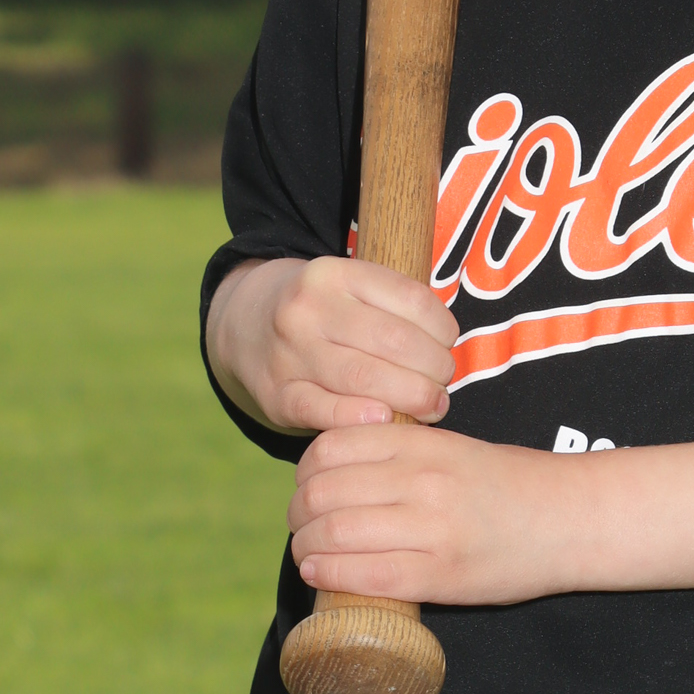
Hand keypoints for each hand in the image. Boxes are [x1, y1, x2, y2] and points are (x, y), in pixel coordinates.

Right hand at [206, 256, 456, 435]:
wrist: (245, 324)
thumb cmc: (324, 310)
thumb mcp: (350, 287)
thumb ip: (393, 306)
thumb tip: (448, 348)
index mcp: (334, 273)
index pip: (411, 299)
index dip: (443, 329)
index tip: (449, 344)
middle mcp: (307, 308)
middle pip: (393, 342)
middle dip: (434, 369)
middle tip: (444, 384)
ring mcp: (289, 353)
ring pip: (364, 378)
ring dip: (411, 397)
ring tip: (431, 405)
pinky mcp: (277, 394)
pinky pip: (324, 411)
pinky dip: (360, 418)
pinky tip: (386, 420)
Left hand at [288, 423, 565, 607]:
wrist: (570, 519)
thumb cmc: (510, 485)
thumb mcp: (453, 448)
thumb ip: (402, 452)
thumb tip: (340, 474)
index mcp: (423, 443)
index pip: (331, 448)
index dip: (304, 471)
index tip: (307, 486)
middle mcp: (421, 480)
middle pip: (322, 492)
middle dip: (298, 513)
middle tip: (303, 525)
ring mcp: (430, 528)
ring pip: (334, 534)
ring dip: (305, 548)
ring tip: (308, 554)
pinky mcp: (439, 575)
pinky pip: (363, 575)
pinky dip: (328, 575)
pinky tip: (319, 574)